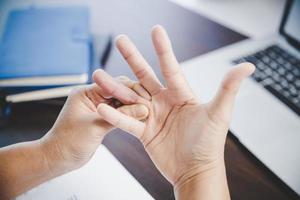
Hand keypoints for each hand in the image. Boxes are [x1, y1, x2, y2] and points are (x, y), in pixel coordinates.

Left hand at [40, 75, 148, 173]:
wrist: (59, 158)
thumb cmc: (69, 142)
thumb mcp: (96, 127)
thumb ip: (120, 117)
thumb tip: (144, 110)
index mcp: (86, 93)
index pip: (112, 85)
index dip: (129, 90)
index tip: (145, 95)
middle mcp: (93, 97)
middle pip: (118, 91)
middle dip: (133, 97)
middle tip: (150, 102)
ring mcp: (98, 107)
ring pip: (120, 102)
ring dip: (133, 106)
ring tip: (149, 110)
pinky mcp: (103, 117)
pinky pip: (119, 112)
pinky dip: (129, 115)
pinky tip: (141, 117)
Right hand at [96, 25, 254, 194]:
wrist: (196, 170)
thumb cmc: (210, 143)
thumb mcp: (220, 113)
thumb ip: (228, 88)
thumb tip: (248, 66)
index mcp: (181, 94)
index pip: (170, 66)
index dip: (163, 48)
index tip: (156, 30)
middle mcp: (164, 101)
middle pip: (145, 76)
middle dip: (133, 57)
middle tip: (119, 40)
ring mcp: (152, 115)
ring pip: (130, 97)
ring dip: (114, 86)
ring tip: (97, 74)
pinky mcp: (144, 132)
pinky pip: (126, 121)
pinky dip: (114, 115)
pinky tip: (101, 108)